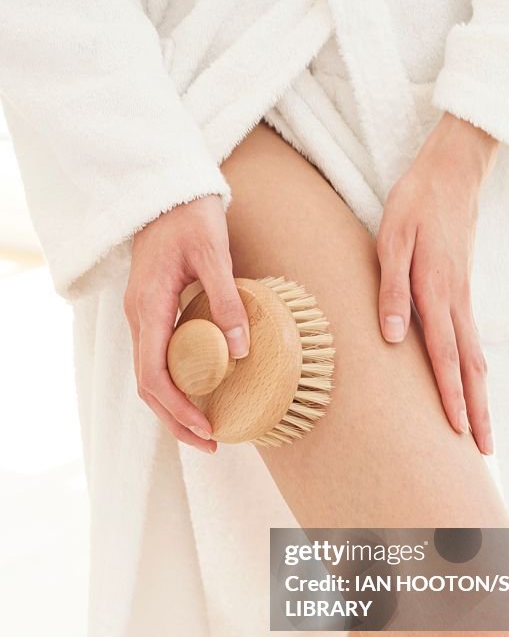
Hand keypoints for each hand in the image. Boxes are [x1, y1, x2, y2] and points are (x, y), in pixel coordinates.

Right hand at [124, 195, 249, 452]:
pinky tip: (200, 394)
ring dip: (173, 407)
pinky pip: (157, 360)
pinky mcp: (151, 313)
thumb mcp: (214, 254)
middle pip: (147, 386)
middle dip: (176, 420)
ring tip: (206, 430)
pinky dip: (175, 385)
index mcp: (148, 307)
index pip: (154, 375)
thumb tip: (241, 351)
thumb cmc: (190, 216)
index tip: (207, 431)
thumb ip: (226, 301)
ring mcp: (141, 317)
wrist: (167, 191)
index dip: (178, 409)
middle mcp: (138, 318)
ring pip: (149, 376)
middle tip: (211, 444)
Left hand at [376, 112, 498, 453]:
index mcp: (437, 293)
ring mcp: (464, 298)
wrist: (452, 172)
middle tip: (485, 451)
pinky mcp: (463, 292)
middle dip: (476, 411)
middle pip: (471, 368)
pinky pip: (472, 341)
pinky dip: (476, 371)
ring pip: (476, 358)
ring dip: (480, 396)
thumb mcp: (391, 239)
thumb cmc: (415, 204)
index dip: (450, 395)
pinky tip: (473, 383)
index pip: (445, 356)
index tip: (456, 431)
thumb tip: (392, 338)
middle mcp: (457, 302)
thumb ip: (391, 289)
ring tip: (482, 431)